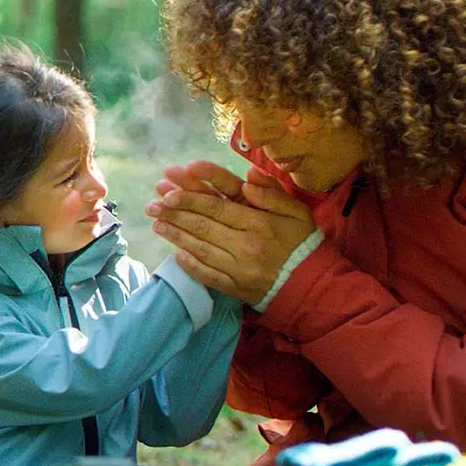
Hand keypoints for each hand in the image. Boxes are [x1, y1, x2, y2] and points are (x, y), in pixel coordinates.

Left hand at [145, 161, 314, 304]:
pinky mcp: (237, 288)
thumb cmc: (303, 242)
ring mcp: (239, 268)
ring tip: (156, 224)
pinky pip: (209, 276)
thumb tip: (247, 176)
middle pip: (203, 225)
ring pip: (201, 249)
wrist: (313, 284)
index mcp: (259, 222)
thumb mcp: (296, 210)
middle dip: (175, 214)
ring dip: (176, 236)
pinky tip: (176, 255)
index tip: (169, 191)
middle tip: (152, 204)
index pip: (217, 206)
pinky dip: (191, 265)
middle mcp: (246, 245)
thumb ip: (272, 192)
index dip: (190, 198)